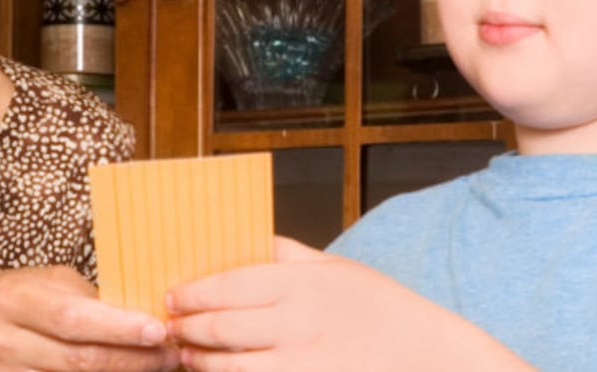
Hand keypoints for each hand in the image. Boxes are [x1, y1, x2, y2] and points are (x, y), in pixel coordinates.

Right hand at [0, 265, 176, 371]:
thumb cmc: (11, 299)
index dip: (118, 327)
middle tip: (169, 355)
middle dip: (131, 360)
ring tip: (152, 367)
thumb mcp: (42, 283)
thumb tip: (141, 314)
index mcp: (11, 298)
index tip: (157, 330)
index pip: (73, 318)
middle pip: (77, 360)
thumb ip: (85, 298)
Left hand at [166, 237, 530, 371]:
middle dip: (186, 328)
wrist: (427, 356)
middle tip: (169, 326)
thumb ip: (288, 252)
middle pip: (221, 327)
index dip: (191, 293)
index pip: (227, 284)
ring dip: (200, 362)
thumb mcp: (335, 267)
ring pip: (230, 366)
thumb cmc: (381, 308)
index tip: (172, 296)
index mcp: (302, 283)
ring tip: (187, 355)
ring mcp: (303, 363)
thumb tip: (245, 238)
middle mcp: (298, 322)